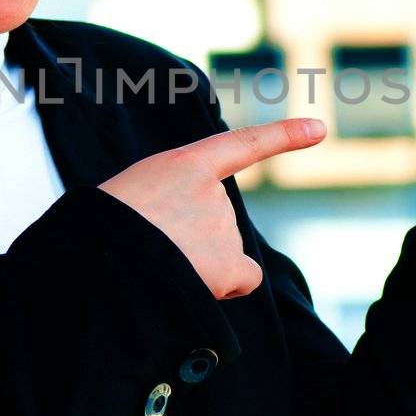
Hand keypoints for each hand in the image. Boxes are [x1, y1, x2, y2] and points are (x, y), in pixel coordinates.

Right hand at [99, 118, 326, 299]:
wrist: (97, 257)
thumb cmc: (103, 230)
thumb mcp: (131, 199)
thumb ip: (172, 207)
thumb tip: (205, 252)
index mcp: (184, 165)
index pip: (242, 146)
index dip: (283, 137)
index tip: (319, 130)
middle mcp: (214, 192)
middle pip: (218, 221)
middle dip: (191, 238)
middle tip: (151, 247)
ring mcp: (224, 228)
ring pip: (222, 252)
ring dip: (196, 263)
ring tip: (158, 264)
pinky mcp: (229, 264)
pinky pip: (244, 276)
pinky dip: (229, 282)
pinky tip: (199, 285)